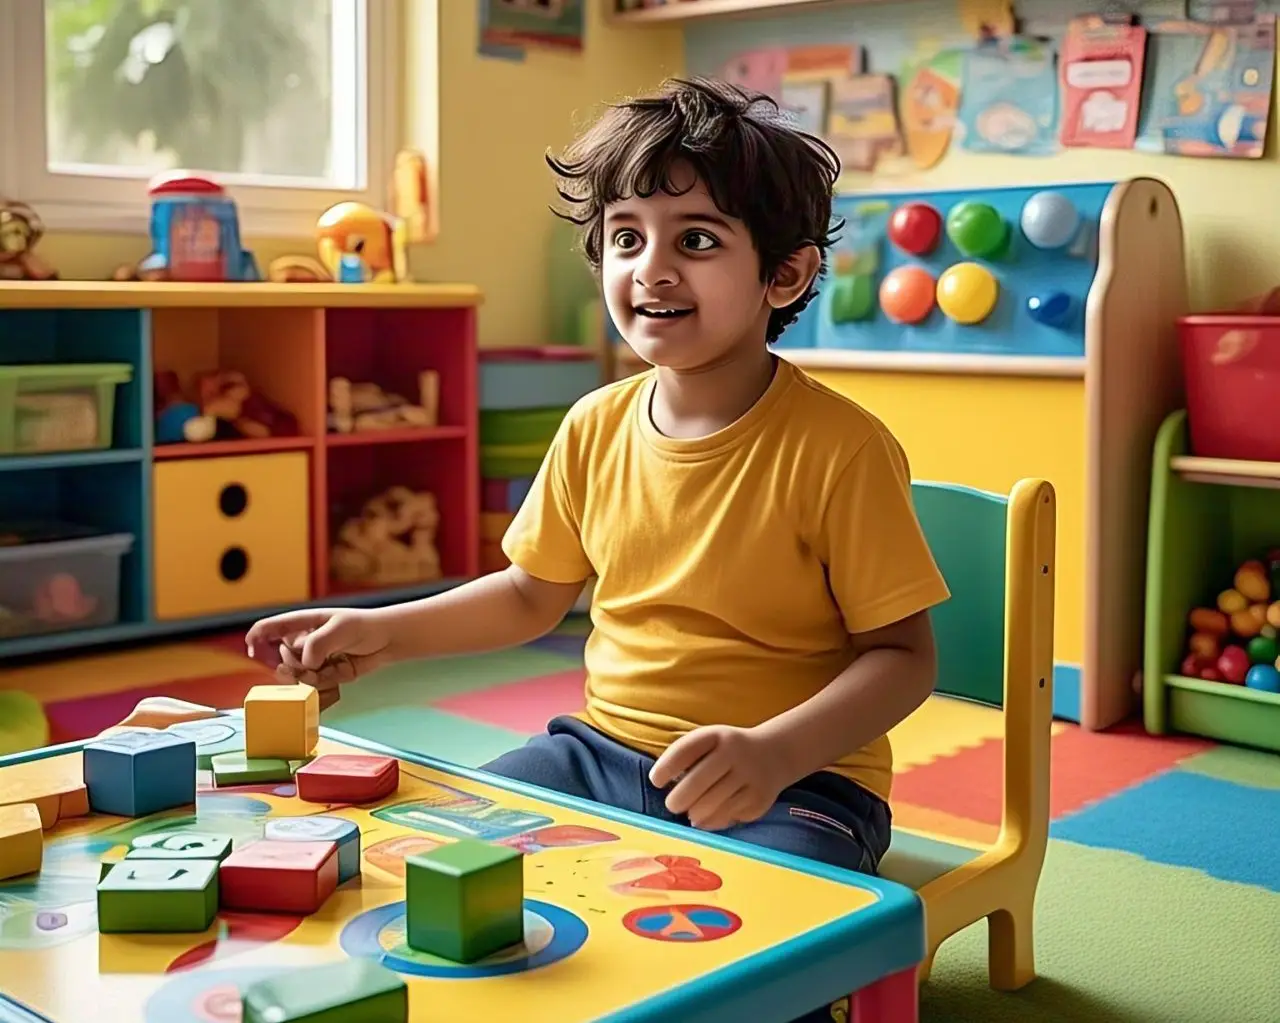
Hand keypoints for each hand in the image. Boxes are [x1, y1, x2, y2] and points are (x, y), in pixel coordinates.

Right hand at [244, 608, 391, 711]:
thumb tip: (304, 664)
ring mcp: (314, 659)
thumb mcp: (339, 629)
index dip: (256, 636)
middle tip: (309, 663)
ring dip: (310, 676)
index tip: (250, 648)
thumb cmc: (364, 627)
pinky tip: (340, 672)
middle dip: (293, 664)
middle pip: (281, 658)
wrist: (387, 641)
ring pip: (297, 675)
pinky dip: (325, 682)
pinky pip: (314, 684)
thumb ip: (317, 644)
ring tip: (328, 667)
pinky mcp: (325, 674)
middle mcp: (305, 641)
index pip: (271, 627)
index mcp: (303, 623)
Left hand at [649, 725, 788, 831]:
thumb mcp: (710, 740)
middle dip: (678, 799)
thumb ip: (686, 755)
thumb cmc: (729, 749)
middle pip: (698, 783)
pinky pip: (727, 817)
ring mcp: (750, 779)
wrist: (775, 754)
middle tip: (672, 805)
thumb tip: (661, 783)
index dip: (666, 767)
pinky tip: (708, 817)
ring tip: (691, 812)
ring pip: (711, 806)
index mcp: (718, 736)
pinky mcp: (758, 801)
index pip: (686, 750)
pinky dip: (711, 821)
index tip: (656, 781)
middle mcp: (735, 755)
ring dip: (694, 813)